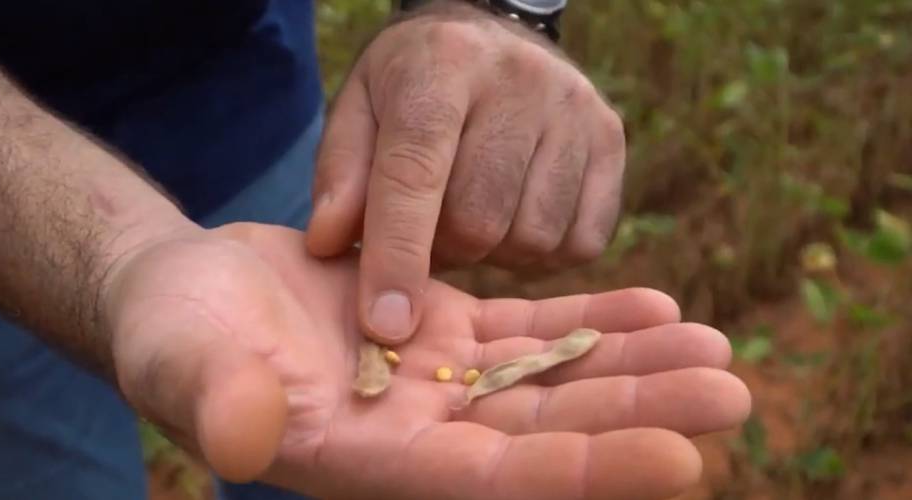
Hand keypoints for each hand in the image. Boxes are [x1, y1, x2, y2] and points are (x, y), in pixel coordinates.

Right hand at [104, 223, 749, 499]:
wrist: (188, 293)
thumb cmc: (172, 336)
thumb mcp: (182, 364)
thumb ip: (215, 401)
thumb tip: (247, 437)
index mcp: (370, 464)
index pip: (493, 484)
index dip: (583, 474)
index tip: (678, 459)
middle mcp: (419, 436)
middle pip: (546, 435)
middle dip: (638, 417)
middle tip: (732, 390)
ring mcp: (439, 382)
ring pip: (552, 382)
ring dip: (632, 367)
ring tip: (714, 346)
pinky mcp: (442, 329)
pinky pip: (529, 330)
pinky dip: (589, 321)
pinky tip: (653, 306)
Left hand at [307, 0, 626, 343]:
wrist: (491, 29)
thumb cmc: (412, 85)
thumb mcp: (358, 108)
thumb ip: (340, 175)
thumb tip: (329, 246)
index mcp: (440, 67)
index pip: (416, 175)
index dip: (397, 256)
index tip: (384, 324)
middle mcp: (518, 82)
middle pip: (478, 221)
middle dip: (444, 250)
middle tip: (430, 227)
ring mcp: (576, 110)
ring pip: (531, 239)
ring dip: (493, 253)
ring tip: (474, 213)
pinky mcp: (611, 138)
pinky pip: (580, 242)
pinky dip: (541, 251)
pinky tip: (516, 214)